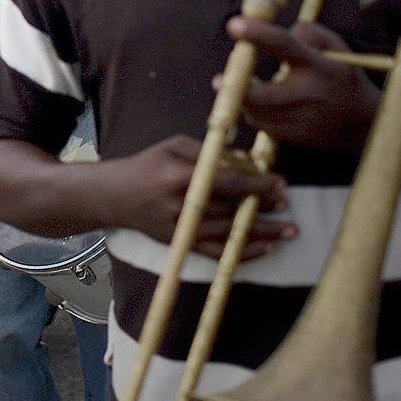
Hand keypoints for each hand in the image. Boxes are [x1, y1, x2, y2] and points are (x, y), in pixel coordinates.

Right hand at [106, 135, 294, 260]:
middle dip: (264, 208)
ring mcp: (182, 230)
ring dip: (263, 233)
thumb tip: (244, 161)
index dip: (259, 183)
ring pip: (230, 234)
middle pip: (233, 210)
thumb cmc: (145, 165)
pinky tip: (265, 249)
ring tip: (288, 230)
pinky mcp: (180, 244)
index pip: (230, 182)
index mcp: (181, 178)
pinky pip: (217, 254)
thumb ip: (209, 152)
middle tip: (288, 206)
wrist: (113, 196)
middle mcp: (183, 207)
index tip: (280, 183)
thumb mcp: (172, 146)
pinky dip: (242, 253)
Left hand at [225, 17, 380, 151]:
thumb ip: (308, 33)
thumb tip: (278, 31)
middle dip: (235, 87)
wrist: (363, 124)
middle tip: (220, 79)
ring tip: (246, 88)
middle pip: (260, 95)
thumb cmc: (343, 78)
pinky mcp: (291, 137)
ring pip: (255, 111)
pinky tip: (263, 105)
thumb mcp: (336, 49)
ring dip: (243, 99)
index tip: (234, 24)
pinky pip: (260, 124)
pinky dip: (254, 113)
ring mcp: (300, 120)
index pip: (285, 45)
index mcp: (319, 66)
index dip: (258, 34)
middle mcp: (309, 94)